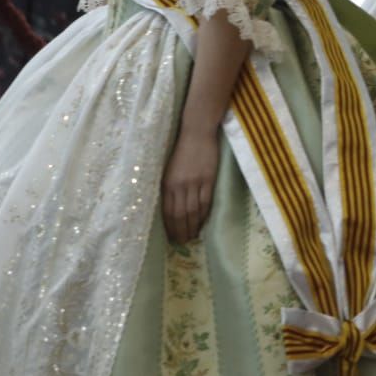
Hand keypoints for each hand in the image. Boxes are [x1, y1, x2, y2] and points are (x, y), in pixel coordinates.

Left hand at [162, 128, 220, 242]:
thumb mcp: (168, 170)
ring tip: (193, 236)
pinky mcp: (208, 178)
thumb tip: (171, 207)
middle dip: (181, 230)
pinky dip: (204, 214)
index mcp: (167, 183)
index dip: (170, 227)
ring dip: (193, 226)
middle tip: (183, 242)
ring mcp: (195, 182)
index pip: (168, 211)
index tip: (172, 238)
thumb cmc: (181, 150)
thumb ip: (169, 187)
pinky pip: (206, 201)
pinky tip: (203, 222)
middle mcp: (179, 185)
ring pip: (193, 210)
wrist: (196, 133)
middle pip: (180, 214)